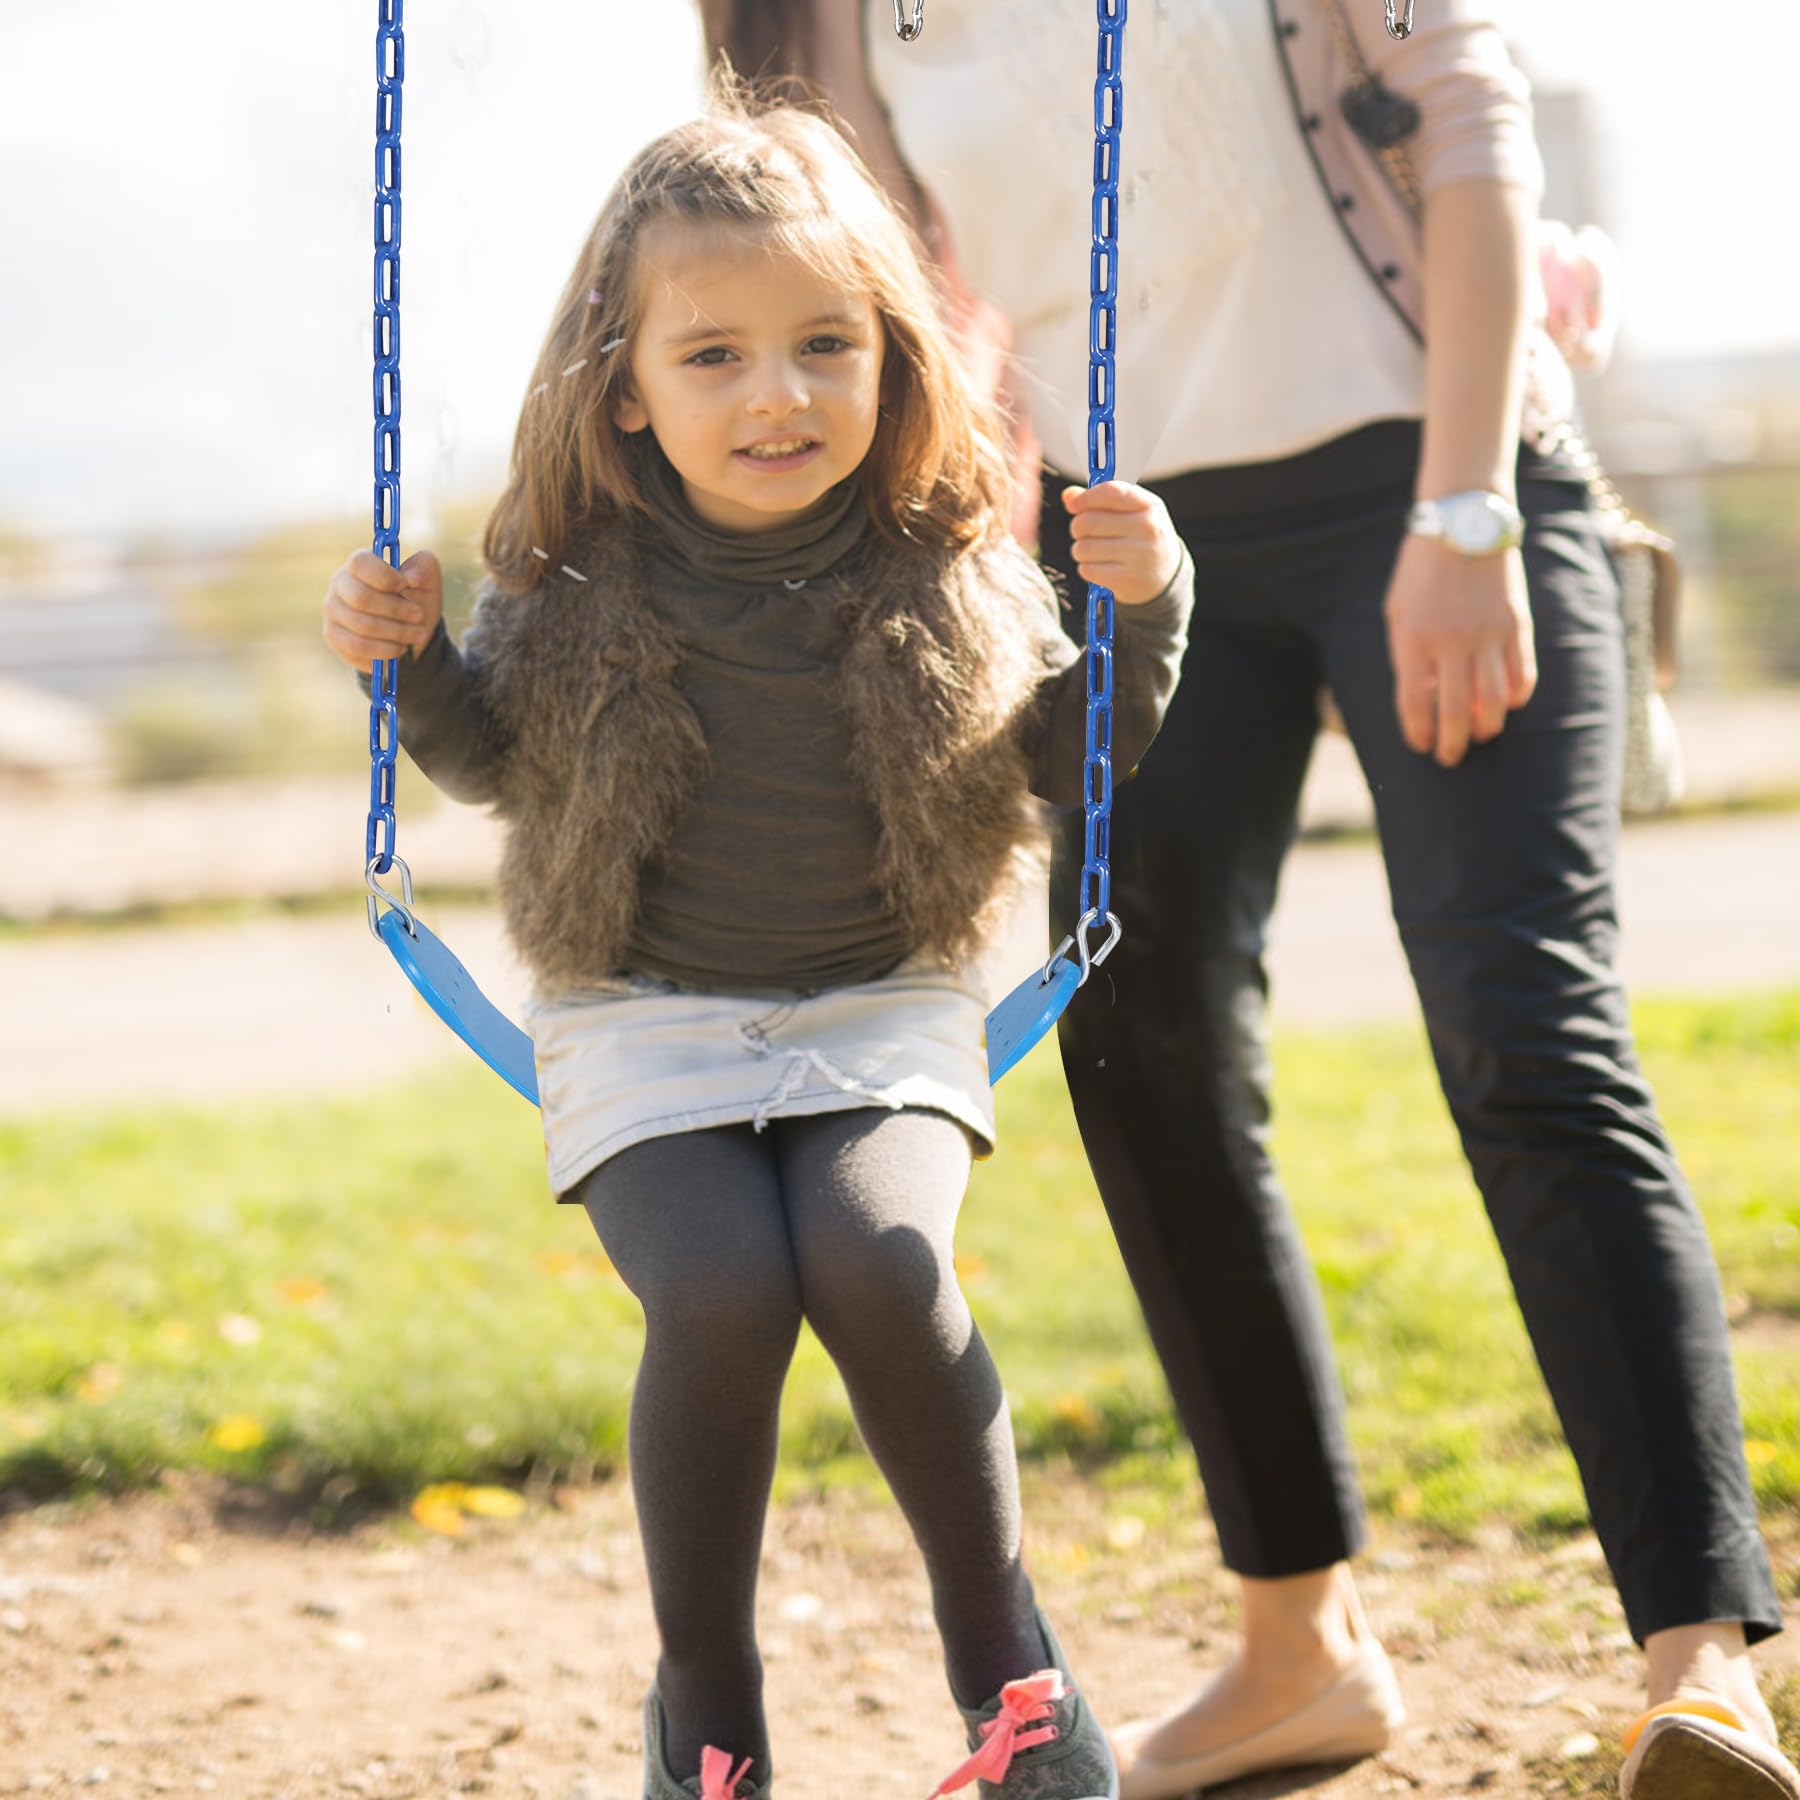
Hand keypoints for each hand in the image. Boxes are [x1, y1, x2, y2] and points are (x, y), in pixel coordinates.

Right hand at [322, 549, 442, 672]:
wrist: (410, 628)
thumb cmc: (416, 597)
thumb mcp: (428, 579)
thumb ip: (424, 568)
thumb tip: (412, 577)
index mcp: (360, 563)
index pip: (360, 563)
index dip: (384, 576)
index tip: (405, 585)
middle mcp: (340, 584)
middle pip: (361, 598)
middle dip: (395, 610)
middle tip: (419, 616)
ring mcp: (333, 611)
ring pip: (361, 626)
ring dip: (396, 633)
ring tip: (417, 635)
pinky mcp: (334, 636)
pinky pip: (356, 648)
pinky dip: (384, 651)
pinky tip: (399, 648)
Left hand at [1061, 481, 1183, 606]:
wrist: (1167, 576)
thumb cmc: (1141, 537)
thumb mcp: (1132, 512)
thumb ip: (1102, 500)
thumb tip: (1068, 496)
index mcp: (1150, 506)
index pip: (1111, 492)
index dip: (1086, 497)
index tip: (1073, 505)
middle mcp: (1147, 528)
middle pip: (1089, 521)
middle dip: (1078, 527)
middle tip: (1082, 532)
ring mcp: (1139, 555)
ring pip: (1084, 547)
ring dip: (1081, 550)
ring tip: (1095, 552)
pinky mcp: (1127, 579)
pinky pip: (1088, 569)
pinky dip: (1088, 568)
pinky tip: (1101, 567)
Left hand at [1384, 534, 1536, 766]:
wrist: (1463, 522)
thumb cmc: (1420, 571)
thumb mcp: (1397, 611)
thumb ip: (1406, 656)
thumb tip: (1422, 702)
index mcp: (1412, 639)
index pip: (1413, 704)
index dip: (1417, 733)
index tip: (1419, 746)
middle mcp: (1451, 642)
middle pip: (1454, 712)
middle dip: (1451, 744)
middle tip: (1449, 758)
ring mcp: (1487, 634)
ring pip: (1493, 702)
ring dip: (1485, 728)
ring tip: (1478, 735)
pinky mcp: (1517, 625)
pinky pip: (1523, 676)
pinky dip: (1516, 698)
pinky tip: (1505, 705)